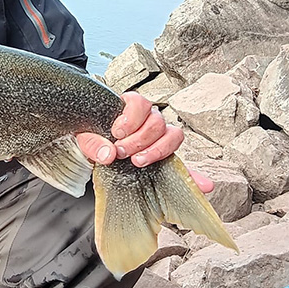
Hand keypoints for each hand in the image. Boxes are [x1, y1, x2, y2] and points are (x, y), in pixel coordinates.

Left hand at [76, 91, 212, 193]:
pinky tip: (203, 185)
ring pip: (172, 136)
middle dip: (139, 139)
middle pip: (156, 122)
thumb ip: (93, 143)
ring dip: (157, 150)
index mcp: (129, 108)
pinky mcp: (163, 157)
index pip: (139, 102)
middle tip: (121, 151)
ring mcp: (159, 138)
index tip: (117, 132)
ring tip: (139, 161)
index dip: (131, 116)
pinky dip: (194, 176)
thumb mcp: (85, 136)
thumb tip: (108, 154)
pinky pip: (184, 165)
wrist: (93, 150)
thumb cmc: (91, 137)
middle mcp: (148, 120)